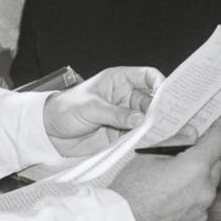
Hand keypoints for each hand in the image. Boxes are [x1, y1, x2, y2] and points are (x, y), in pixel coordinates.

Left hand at [43, 66, 163, 156]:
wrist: (50, 130)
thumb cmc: (65, 109)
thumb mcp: (90, 107)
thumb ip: (115, 113)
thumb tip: (139, 119)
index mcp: (119, 80)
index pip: (146, 76)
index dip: (160, 83)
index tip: (168, 95)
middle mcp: (125, 97)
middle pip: (152, 100)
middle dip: (162, 109)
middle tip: (170, 121)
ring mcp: (125, 116)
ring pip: (148, 119)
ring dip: (156, 127)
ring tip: (165, 135)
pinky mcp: (121, 134)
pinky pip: (138, 136)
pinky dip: (145, 140)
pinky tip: (153, 144)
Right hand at [110, 117, 220, 220]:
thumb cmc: (130, 190)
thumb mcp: (147, 156)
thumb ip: (175, 142)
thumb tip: (191, 134)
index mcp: (194, 168)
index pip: (217, 142)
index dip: (218, 129)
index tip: (217, 123)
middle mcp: (204, 191)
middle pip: (215, 167)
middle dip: (205, 158)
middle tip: (185, 154)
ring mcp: (201, 213)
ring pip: (206, 190)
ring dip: (196, 182)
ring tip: (170, 182)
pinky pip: (197, 210)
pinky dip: (188, 203)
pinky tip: (168, 202)